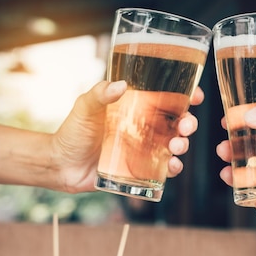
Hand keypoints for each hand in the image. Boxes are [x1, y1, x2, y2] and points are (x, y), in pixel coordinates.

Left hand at [53, 81, 202, 192]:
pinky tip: (171, 165)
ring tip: (176, 146)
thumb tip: (121, 85)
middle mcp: (145, 128)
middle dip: (189, 123)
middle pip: (178, 123)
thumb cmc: (73, 131)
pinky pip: (164, 170)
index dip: (186, 96)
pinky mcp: (141, 170)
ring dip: (183, 145)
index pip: (167, 99)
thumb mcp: (85, 107)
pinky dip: (173, 168)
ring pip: (175, 146)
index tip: (195, 96)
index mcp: (137, 109)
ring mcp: (145, 150)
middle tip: (186, 126)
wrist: (60, 164)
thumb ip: (100, 94)